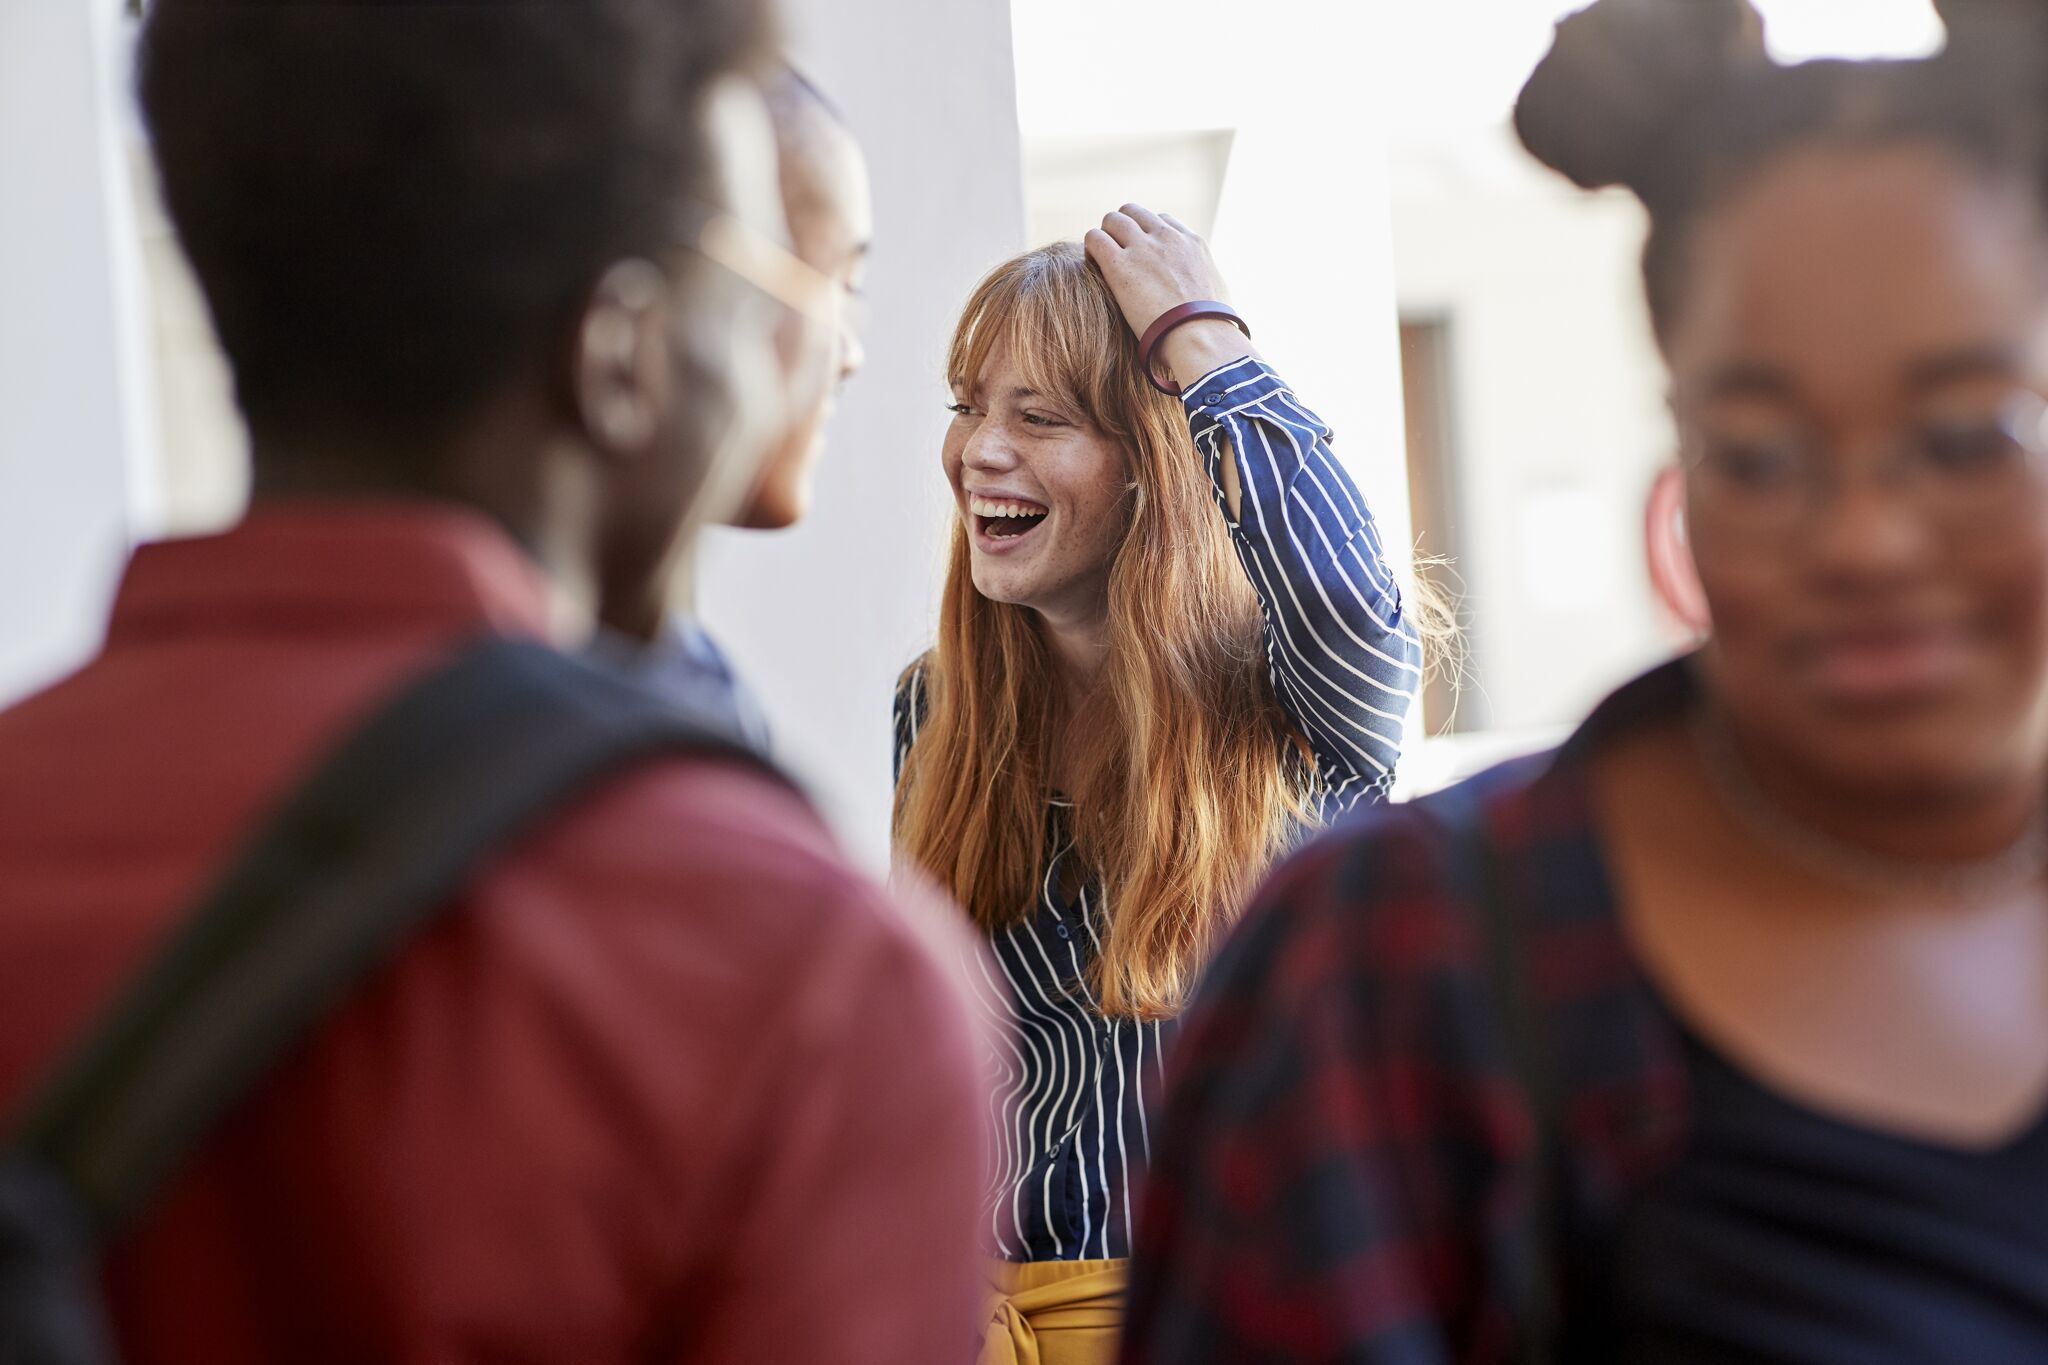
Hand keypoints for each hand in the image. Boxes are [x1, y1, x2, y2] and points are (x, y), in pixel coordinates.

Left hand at [1084, 203, 1252, 391]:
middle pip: (1135, 213)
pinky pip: (1096, 239)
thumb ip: (1206, 288)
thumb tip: (1208, 301)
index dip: (1147, 236)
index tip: (1142, 254)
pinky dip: (1091, 248)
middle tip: (1117, 254)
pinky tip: (1093, 266)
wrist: (1201, 337)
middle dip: (1123, 229)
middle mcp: (1168, 238)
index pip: (1163, 222)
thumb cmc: (1211, 330)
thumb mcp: (1218, 297)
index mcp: (1193, 243)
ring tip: (1101, 261)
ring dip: (1105, 236)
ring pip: (1113, 219)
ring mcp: (1144, 248)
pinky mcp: (1121, 265)